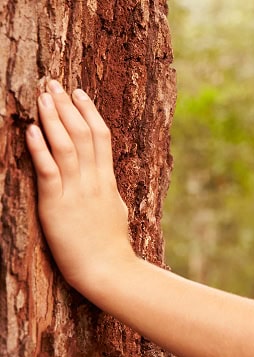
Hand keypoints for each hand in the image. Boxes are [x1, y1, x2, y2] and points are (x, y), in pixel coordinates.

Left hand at [26, 80, 134, 292]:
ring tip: (41, 96)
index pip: (100, 137)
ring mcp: (76, 192)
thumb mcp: (115, 212)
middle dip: (67, 106)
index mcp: (107, 182)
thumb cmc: (111, 247)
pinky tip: (32, 130)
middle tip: (53, 83)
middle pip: (82, 134)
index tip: (78, 93)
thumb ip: (108, 193)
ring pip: (66, 146)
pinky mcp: (57, 205)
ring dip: (53, 118)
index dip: (89, 112)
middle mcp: (93, 181)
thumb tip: (105, 182)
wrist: (107, 270)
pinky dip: (40, 148)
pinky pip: (49, 170)